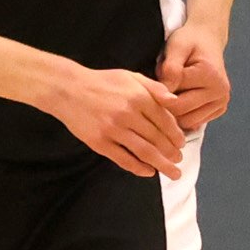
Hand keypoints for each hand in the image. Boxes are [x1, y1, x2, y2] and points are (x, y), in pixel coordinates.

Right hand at [33, 61, 191, 176]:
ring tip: (173, 172)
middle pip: (157, 138)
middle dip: (172, 152)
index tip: (182, 143)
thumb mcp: (131, 76)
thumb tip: (176, 102)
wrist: (67, 89)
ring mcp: (113, 130)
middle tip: (179, 160)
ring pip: (144, 151)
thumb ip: (155, 88)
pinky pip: (123, 159)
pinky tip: (149, 172)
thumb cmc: (102, 82)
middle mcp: (128, 114)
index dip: (176, 135)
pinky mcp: (99, 142)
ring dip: (162, 164)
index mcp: (138, 97)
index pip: (165, 120)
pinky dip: (138, 168)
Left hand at [157, 22, 232, 133]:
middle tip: (158, 89)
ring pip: (188, 122)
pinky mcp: (219, 109)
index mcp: (211, 77)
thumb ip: (171, 69)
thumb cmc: (189, 41)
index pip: (175, 101)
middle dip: (165, 105)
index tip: (151, 83)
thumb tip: (166, 94)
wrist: (207, 40)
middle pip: (182, 114)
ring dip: (174, 112)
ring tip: (169, 93)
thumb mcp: (176, 46)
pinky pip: (194, 122)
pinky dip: (183, 115)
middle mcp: (221, 93)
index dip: (157, 95)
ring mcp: (222, 103)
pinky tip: (179, 99)